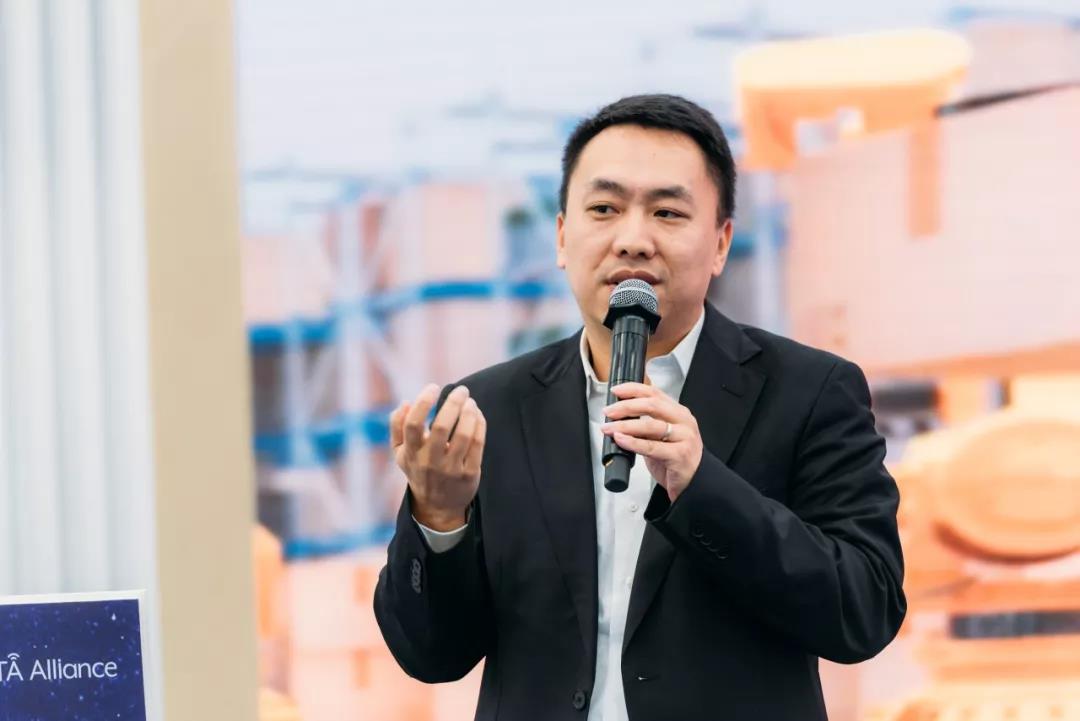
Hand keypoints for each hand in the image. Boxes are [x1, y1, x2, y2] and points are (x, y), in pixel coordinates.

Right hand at [390, 383, 485, 530]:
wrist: (437, 506)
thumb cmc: (419, 469)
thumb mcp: (400, 452)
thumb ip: (397, 426)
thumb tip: (405, 402)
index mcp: (411, 453)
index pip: (413, 424)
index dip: (423, 402)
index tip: (433, 387)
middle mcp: (430, 462)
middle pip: (442, 427)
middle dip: (453, 403)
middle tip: (462, 390)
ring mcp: (451, 469)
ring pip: (464, 435)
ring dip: (470, 413)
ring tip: (470, 402)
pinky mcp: (469, 474)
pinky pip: (478, 445)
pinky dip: (479, 425)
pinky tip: (477, 415)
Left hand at [601, 382, 702, 501]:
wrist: (694, 482)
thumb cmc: (676, 460)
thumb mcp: (661, 436)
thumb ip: (646, 424)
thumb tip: (619, 417)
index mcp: (679, 413)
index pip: (654, 393)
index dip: (633, 389)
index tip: (616, 391)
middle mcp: (683, 422)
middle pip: (652, 405)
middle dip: (626, 406)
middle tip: (609, 411)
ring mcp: (684, 438)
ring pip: (650, 426)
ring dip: (624, 426)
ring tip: (609, 428)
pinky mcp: (679, 455)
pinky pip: (651, 447)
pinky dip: (632, 442)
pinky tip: (620, 439)